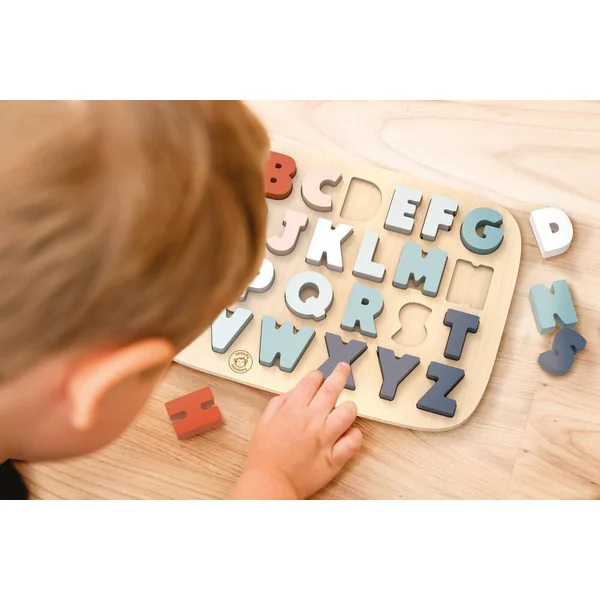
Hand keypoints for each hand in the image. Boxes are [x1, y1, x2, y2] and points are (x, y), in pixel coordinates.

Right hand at [231, 363, 362, 498]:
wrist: (270, 484)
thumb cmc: (264, 455)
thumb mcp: (263, 422)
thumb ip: (278, 403)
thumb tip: (294, 393)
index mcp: (293, 410)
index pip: (311, 382)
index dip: (317, 376)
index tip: (319, 376)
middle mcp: (312, 420)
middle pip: (332, 390)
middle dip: (340, 374)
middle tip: (344, 368)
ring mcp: (325, 439)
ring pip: (348, 413)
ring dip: (349, 407)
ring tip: (346, 408)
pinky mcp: (334, 458)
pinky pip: (353, 441)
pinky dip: (354, 435)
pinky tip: (349, 433)